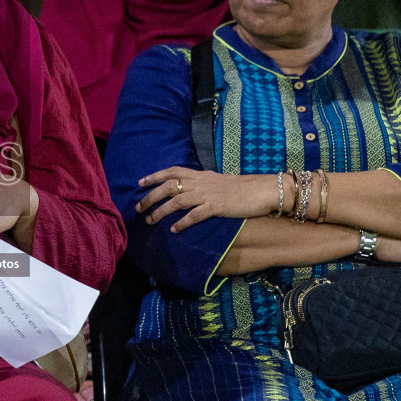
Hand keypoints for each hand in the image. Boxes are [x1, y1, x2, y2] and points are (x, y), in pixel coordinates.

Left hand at [137, 167, 275, 231]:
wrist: (262, 190)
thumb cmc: (242, 188)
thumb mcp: (218, 182)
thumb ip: (203, 184)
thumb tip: (189, 189)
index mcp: (201, 175)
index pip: (173, 171)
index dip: (155, 175)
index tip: (140, 182)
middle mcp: (201, 183)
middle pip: (169, 186)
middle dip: (151, 196)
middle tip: (138, 207)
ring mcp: (208, 194)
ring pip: (177, 201)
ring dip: (161, 211)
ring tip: (150, 220)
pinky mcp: (217, 207)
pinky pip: (195, 215)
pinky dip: (182, 222)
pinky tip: (174, 229)